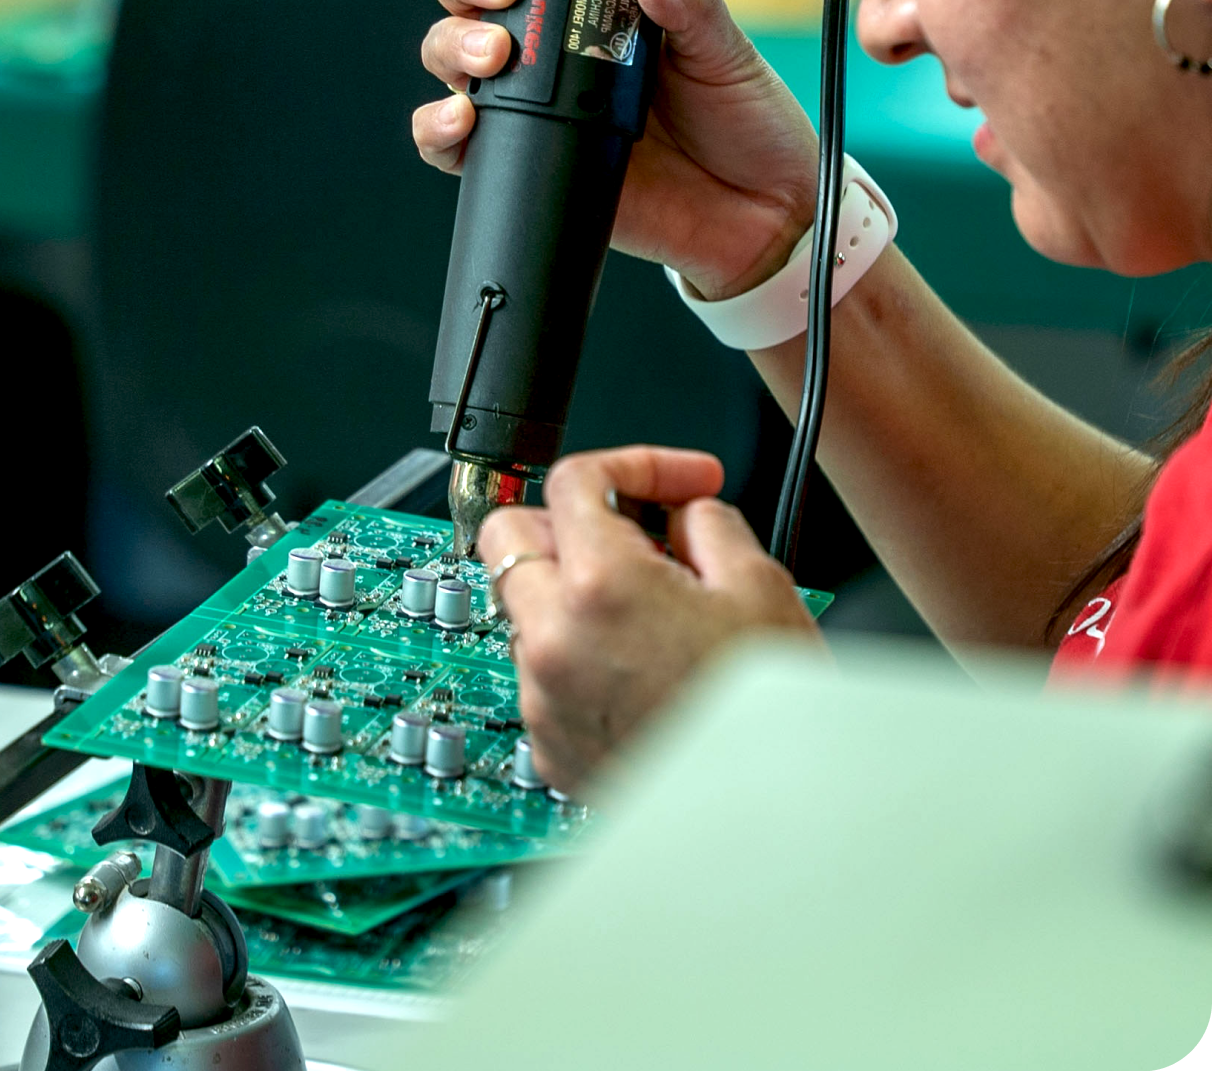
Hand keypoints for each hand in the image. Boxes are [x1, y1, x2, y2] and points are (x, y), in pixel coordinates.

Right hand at [413, 0, 821, 300]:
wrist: (753, 216)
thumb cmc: (740, 126)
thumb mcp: (726, 51)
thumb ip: (690, 3)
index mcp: (598, 5)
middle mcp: (554, 52)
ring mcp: (534, 107)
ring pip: (452, 61)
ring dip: (452, 46)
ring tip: (492, 55)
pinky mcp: (523, 162)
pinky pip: (457, 147)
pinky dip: (439, 128)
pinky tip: (462, 119)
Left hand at [478, 447, 823, 792]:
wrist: (774, 824)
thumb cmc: (769, 718)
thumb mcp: (760, 583)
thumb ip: (706, 521)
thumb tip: (681, 513)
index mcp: (601, 585)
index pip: (574, 479)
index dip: (634, 464)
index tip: (674, 481)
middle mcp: (552, 640)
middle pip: (513, 534)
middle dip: (570, 520)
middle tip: (635, 533)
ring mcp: (542, 698)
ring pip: (526, 607)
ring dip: (574, 592)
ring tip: (654, 614)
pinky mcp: (548, 745)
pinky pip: (542, 672)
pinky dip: (579, 655)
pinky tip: (642, 668)